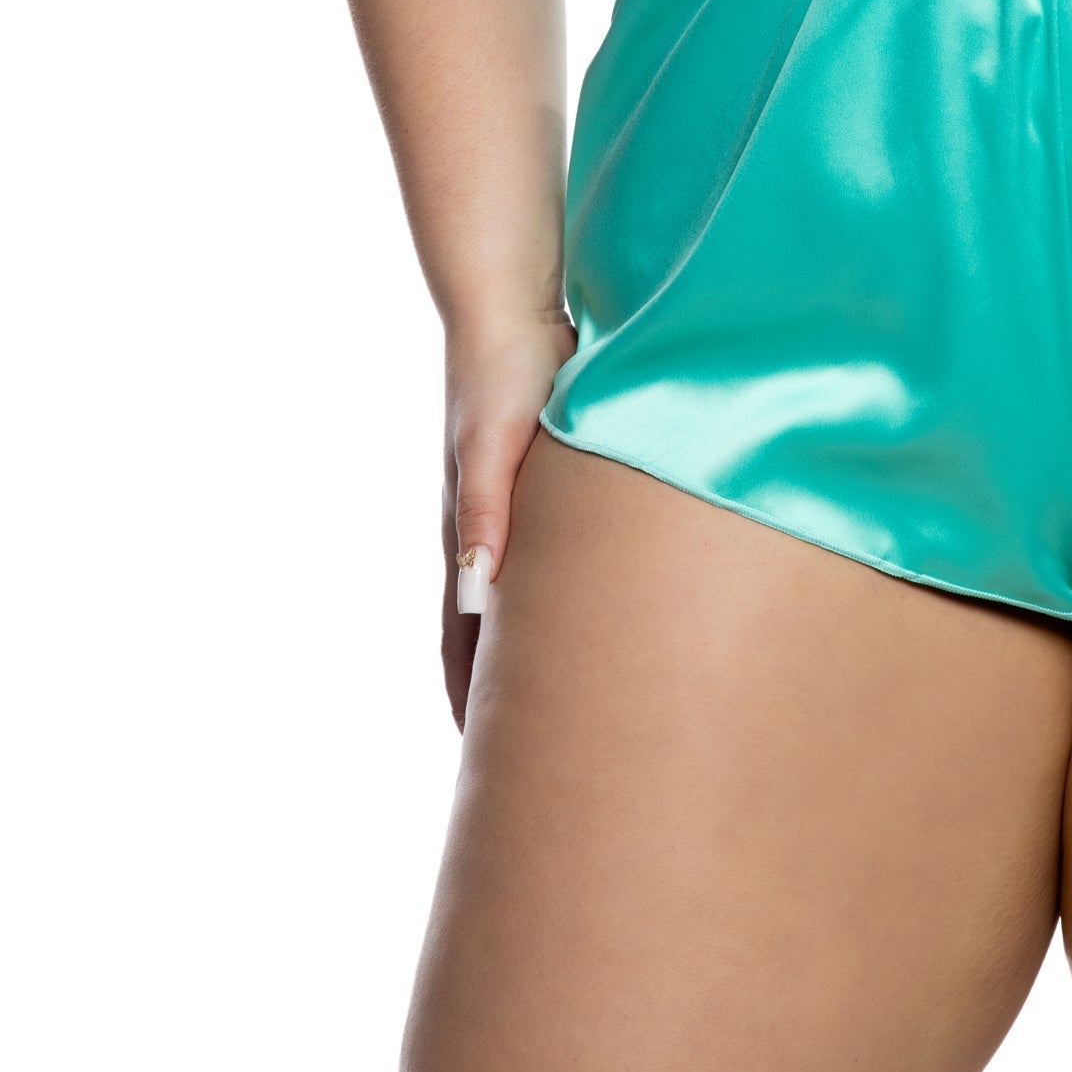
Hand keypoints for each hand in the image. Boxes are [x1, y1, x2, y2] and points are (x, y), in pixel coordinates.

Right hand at [440, 312, 576, 728]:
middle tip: (546, 755)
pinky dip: (572, 594)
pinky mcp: (552, 479)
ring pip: (531, 598)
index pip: (461, 640)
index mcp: (469, 533)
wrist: (517, 303)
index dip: (471, 702)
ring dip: (546, 648)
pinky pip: (560, 555)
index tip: (489, 768)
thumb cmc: (502, 372)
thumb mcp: (492, 445)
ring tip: (585, 699)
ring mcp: (520, 506)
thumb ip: (485, 512)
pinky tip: (610, 606)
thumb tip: (477, 589)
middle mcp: (490, 529)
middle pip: (494, 631)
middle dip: (512, 693)